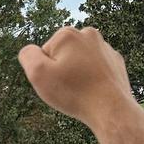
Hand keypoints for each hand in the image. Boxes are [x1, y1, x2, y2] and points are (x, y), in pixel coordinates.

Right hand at [19, 26, 143, 143]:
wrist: (111, 109)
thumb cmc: (73, 92)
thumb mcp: (37, 74)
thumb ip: (27, 55)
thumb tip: (30, 50)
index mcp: (67, 34)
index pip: (44, 52)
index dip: (45, 70)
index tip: (56, 81)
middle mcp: (88, 34)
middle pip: (63, 54)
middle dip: (61, 69)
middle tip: (68, 87)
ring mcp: (105, 47)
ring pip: (79, 61)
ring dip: (77, 73)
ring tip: (81, 90)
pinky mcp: (115, 61)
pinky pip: (95, 68)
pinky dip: (92, 77)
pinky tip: (94, 90)